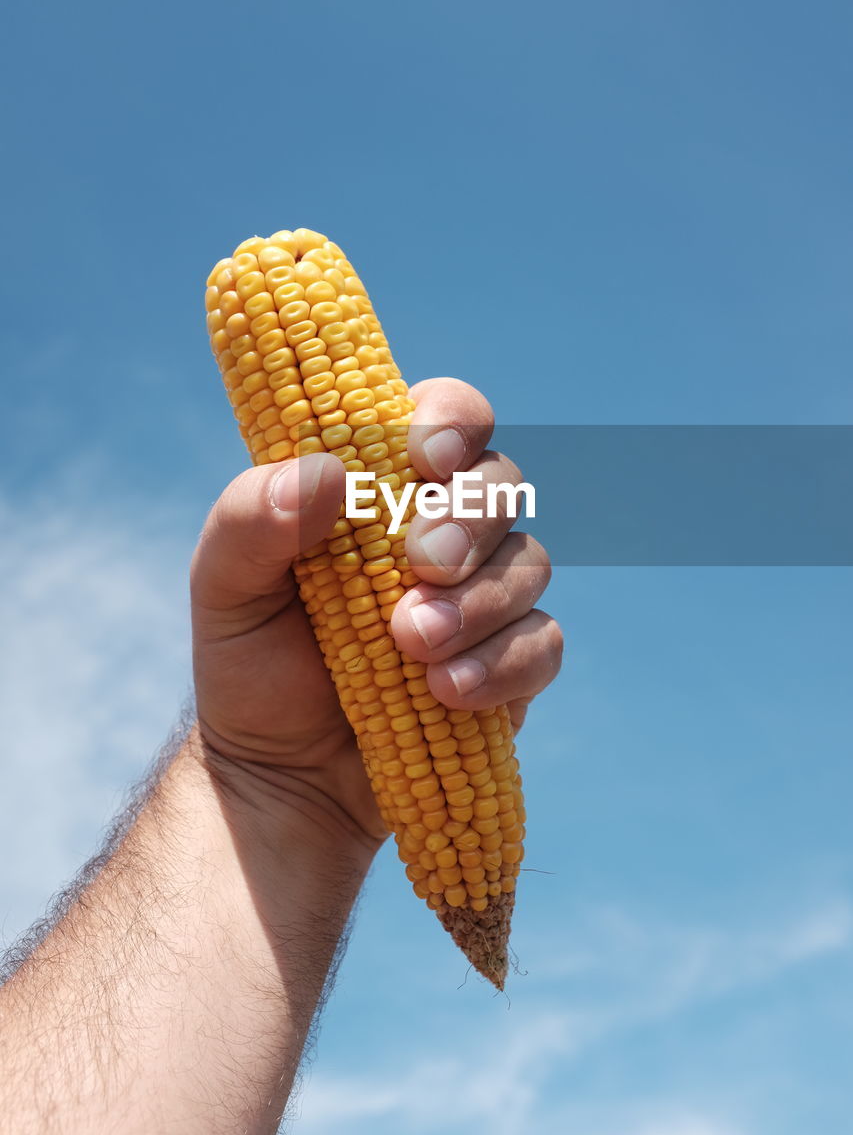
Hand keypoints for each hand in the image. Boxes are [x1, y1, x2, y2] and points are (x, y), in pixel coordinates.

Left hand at [191, 378, 562, 847]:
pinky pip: (543, 645)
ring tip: (410, 644)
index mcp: (383, 490)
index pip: (445, 418)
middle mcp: (445, 531)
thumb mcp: (225, 588)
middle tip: (421, 561)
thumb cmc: (252, 665)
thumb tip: (331, 472)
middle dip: (469, 517)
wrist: (280, 778)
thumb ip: (252, 519)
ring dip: (478, 601)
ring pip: (529, 564)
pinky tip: (444, 692)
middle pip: (502, 483)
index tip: (425, 454)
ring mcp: (485, 599)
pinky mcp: (512, 667)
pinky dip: (502, 665)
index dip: (452, 419)